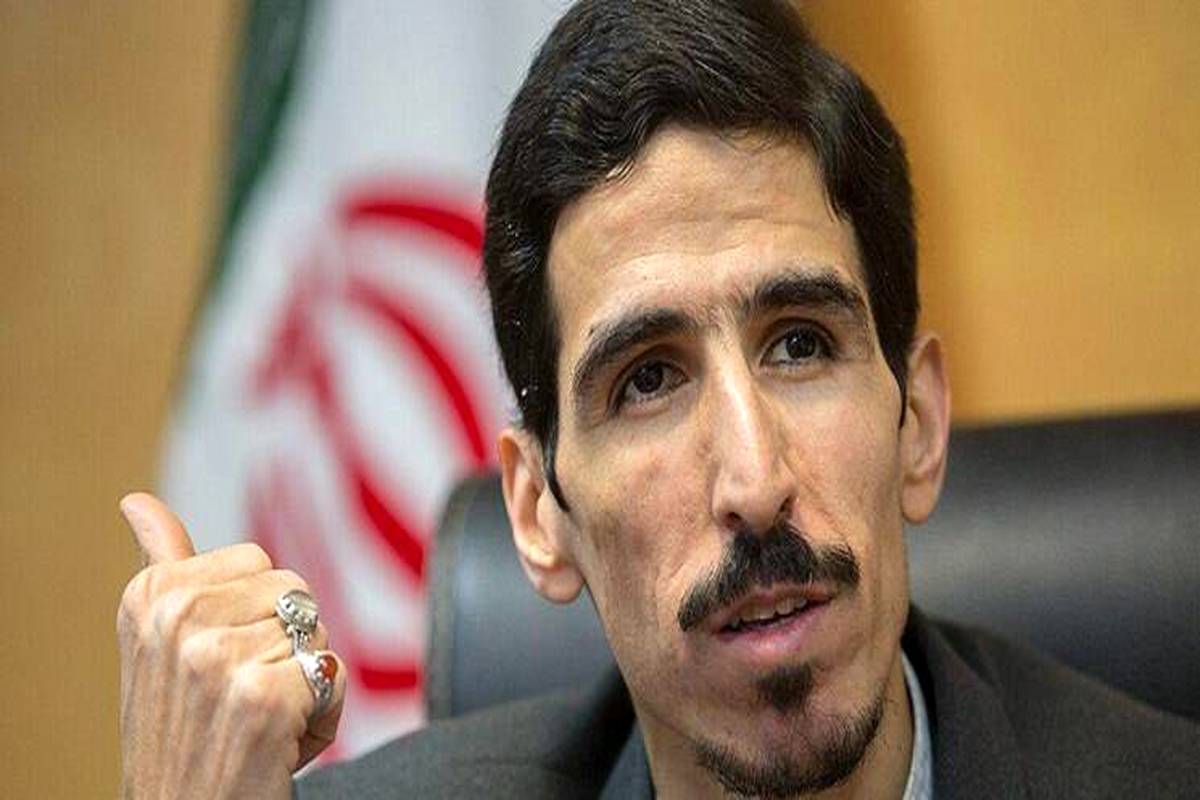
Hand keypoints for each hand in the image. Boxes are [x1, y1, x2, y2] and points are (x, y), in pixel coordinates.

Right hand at [116, 493, 345, 797]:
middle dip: (286, 645)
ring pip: (318, 634)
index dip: (254, 616)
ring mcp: (216, 656)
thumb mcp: (158, 643)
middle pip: (295, 591)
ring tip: (257, 720)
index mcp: (151, 594)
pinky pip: (333, 674)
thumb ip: (163, 566)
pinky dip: (321, 715)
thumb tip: (136, 500)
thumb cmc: (181, 731)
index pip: (259, 561)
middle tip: (240, 697)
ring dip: (305, 681)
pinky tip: (278, 744)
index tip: (213, 662)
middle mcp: (176, 618)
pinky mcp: (262, 696)